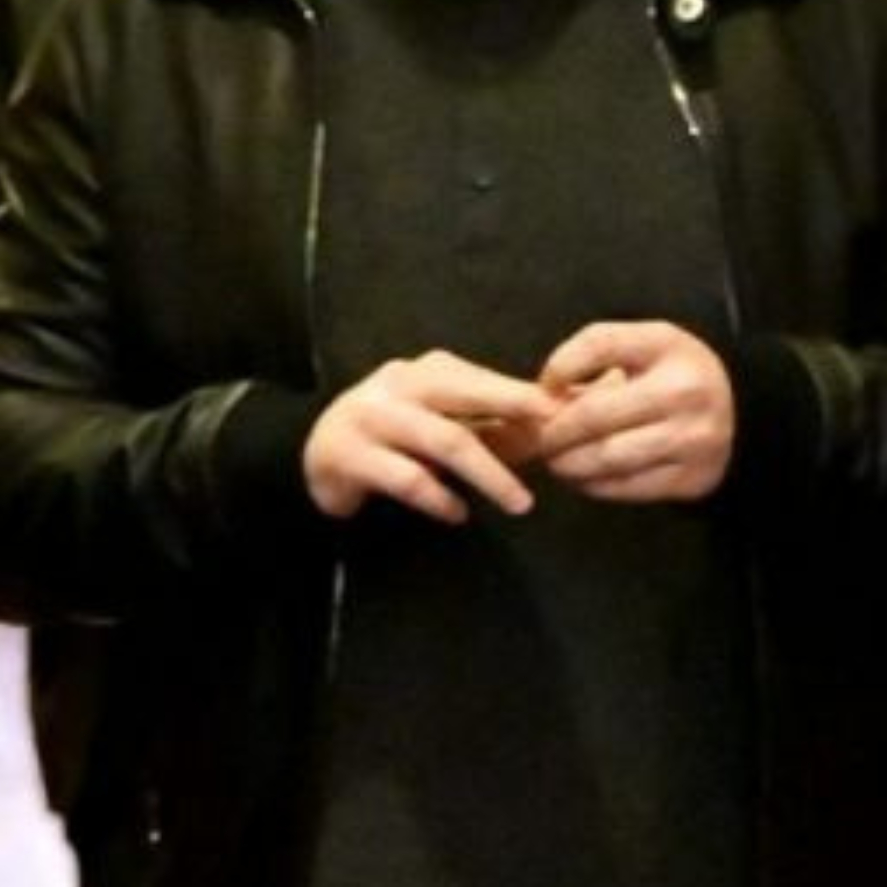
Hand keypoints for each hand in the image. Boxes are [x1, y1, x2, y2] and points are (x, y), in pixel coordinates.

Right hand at [301, 351, 553, 523]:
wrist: (318, 459)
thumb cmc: (392, 441)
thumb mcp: (442, 425)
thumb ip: (493, 428)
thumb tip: (558, 430)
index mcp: (423, 372)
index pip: (482, 379)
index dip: (526, 395)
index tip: (568, 412)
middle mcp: (396, 385)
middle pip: (463, 393)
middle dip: (513, 410)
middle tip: (556, 434)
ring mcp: (369, 417)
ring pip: (441, 439)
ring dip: (487, 473)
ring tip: (520, 502)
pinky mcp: (349, 455)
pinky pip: (406, 478)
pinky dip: (439, 498)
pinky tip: (458, 514)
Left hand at [537, 321, 734, 501]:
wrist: (737, 408)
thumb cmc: (668, 373)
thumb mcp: (640, 345)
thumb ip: (592, 358)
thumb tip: (540, 397)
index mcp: (666, 345)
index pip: (599, 344)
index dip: (559, 365)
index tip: (544, 386)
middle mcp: (685, 390)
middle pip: (595, 414)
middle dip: (554, 432)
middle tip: (539, 440)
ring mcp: (694, 437)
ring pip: (608, 457)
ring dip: (569, 464)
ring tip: (555, 462)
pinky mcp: (695, 476)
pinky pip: (629, 486)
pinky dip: (594, 485)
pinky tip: (582, 478)